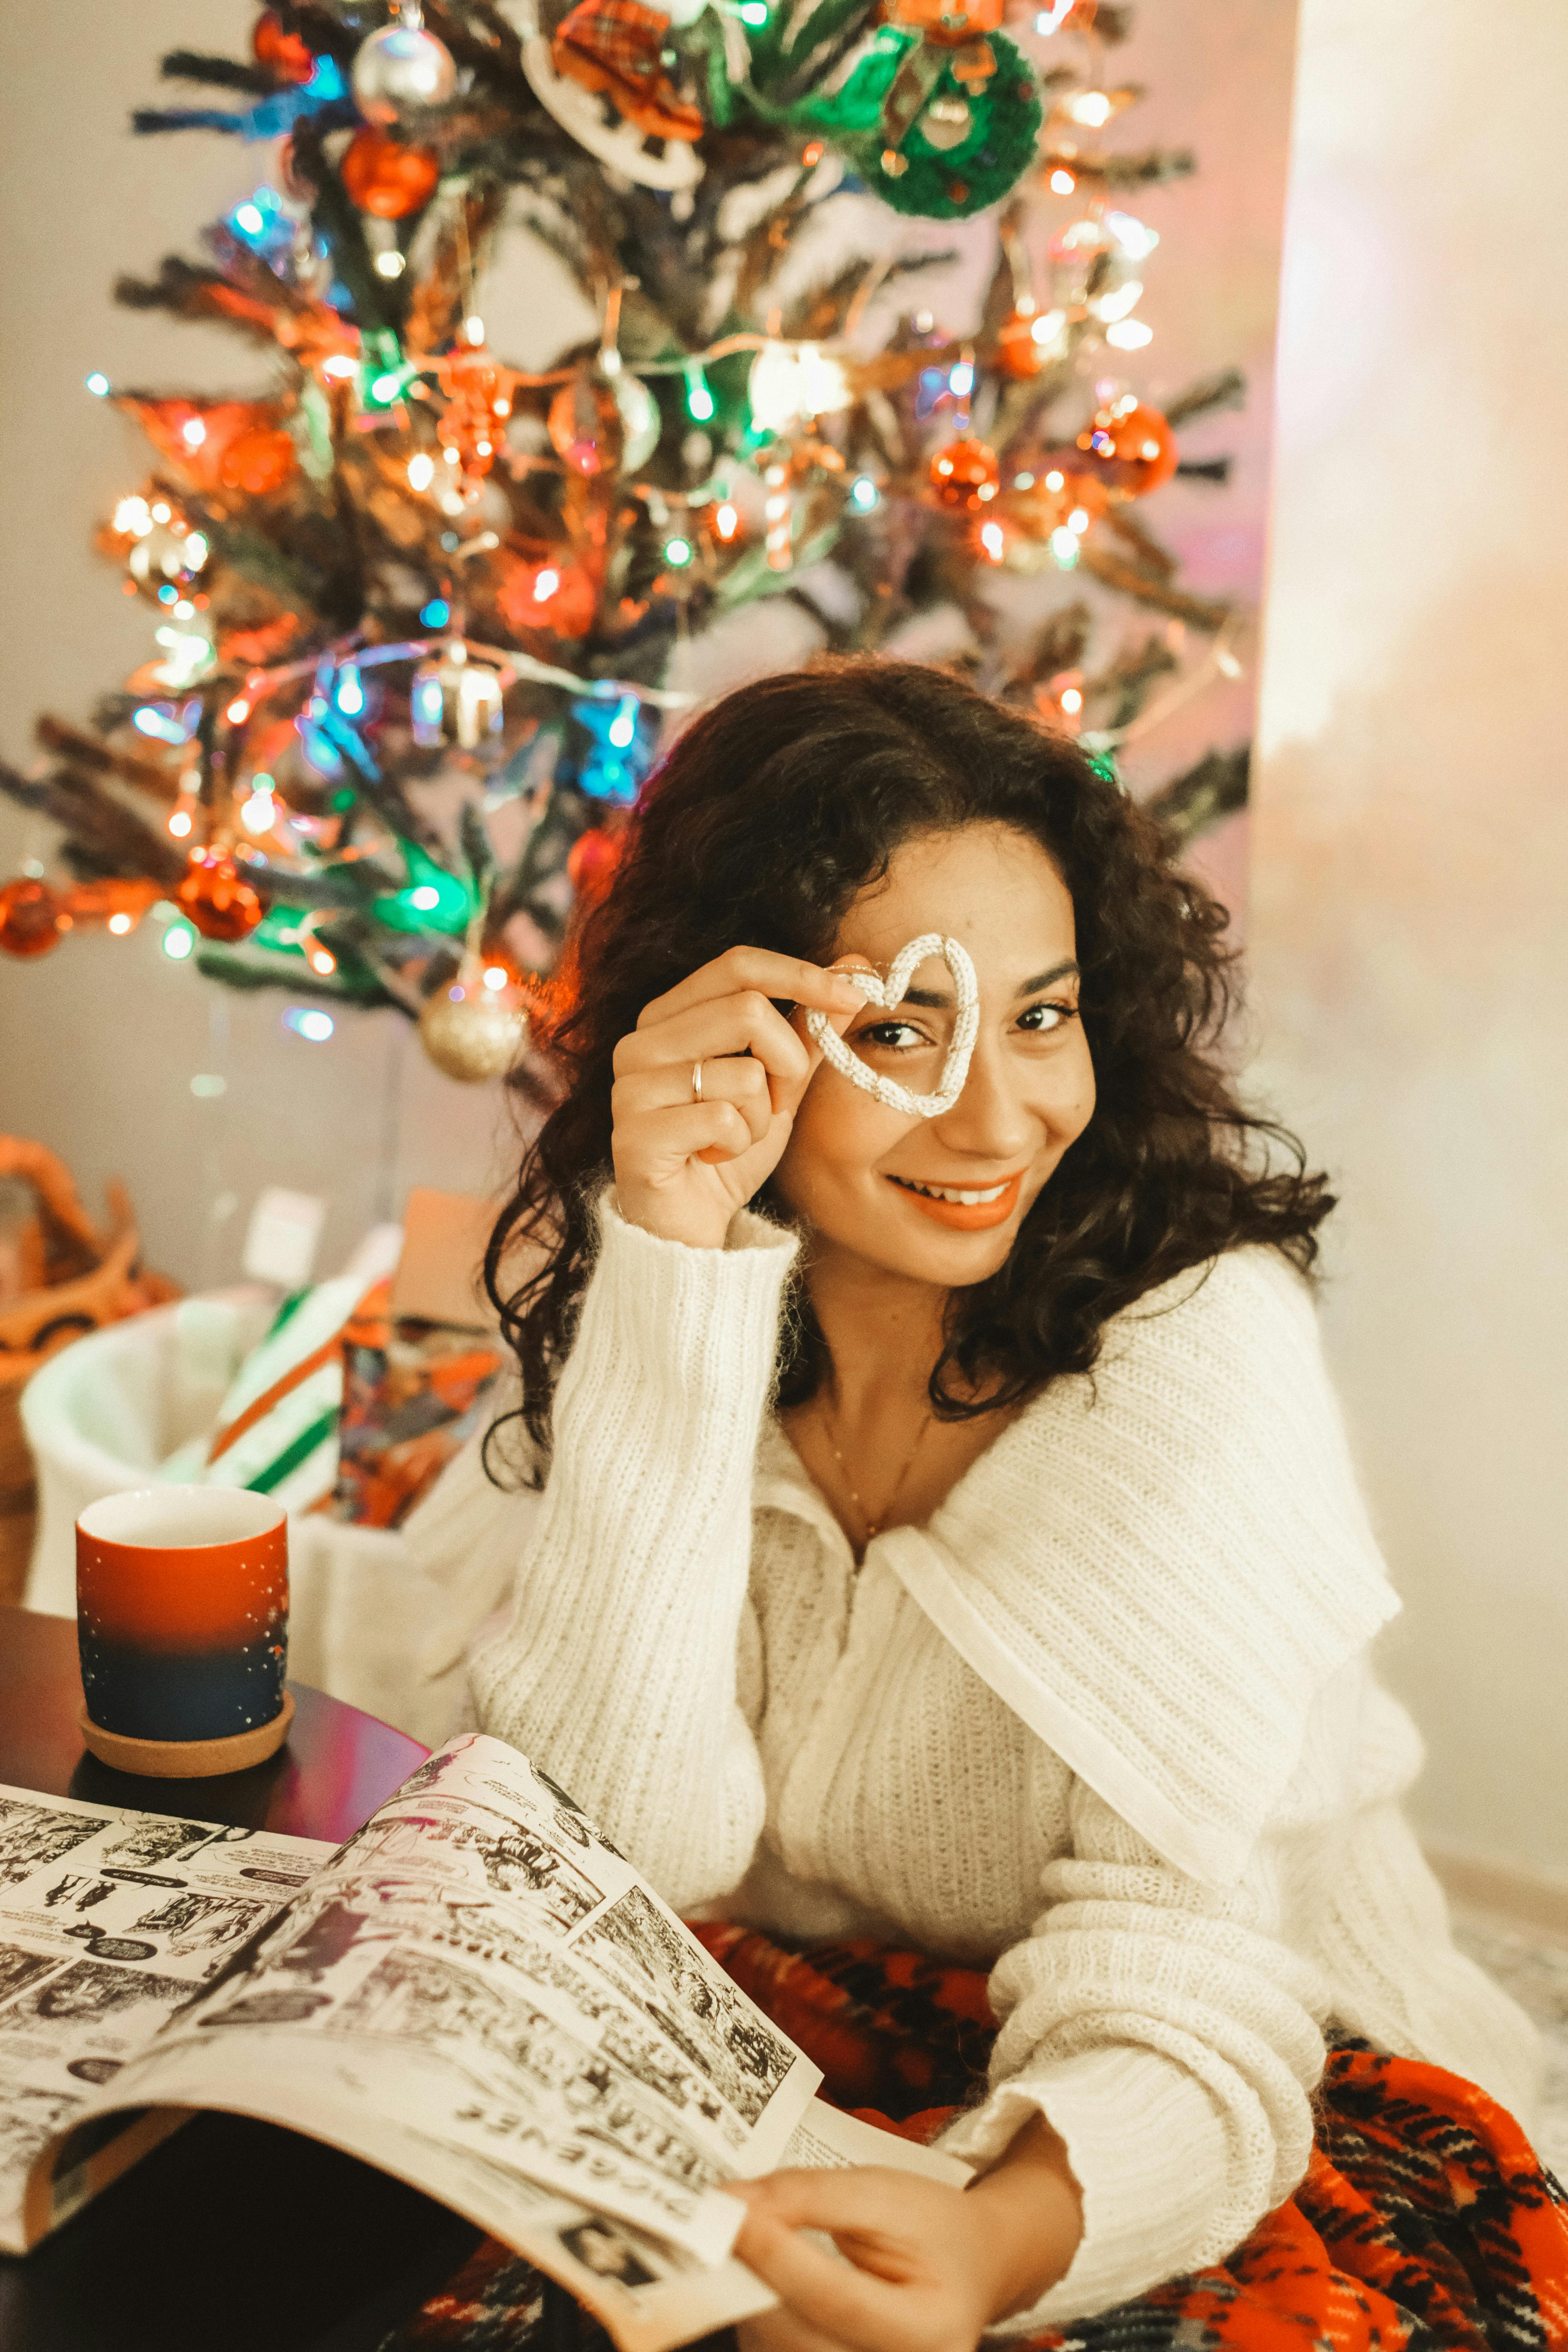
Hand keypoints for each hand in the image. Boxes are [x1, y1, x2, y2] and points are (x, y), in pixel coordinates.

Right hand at [611, 948, 870, 1249]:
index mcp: (669, 1015)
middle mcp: (640, 1042)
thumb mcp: (779, 1083)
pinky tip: (713, 1157)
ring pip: (744, 1072)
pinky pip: (724, 1120)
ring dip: (762, 1115)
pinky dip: (740, 1145)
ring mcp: (631, 1088)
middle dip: (788, 1062)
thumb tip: (856, 967)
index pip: (737, 965)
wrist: (688, 1225)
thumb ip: (809, 1029)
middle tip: (778, 1101)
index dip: (801, 974)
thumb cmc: (728, 1148)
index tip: (853, 994)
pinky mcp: (635, 1135)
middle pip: (747, 1011)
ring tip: (737, 1135)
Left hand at [726, 2120, 1082, 2351]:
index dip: (777, 2255)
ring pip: (779, 2351)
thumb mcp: (884, 2193)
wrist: (968, 2267)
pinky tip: (762, 2280)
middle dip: (752, 2275)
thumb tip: (733, 2203)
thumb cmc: (931, 2228)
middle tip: (715, 2221)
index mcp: (930, 2328)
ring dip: (748, 2297)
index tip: (728, 2212)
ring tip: (744, 2244)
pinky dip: (758, 2318)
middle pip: (800, 2335)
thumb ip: (811, 2196)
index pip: (838, 2298)